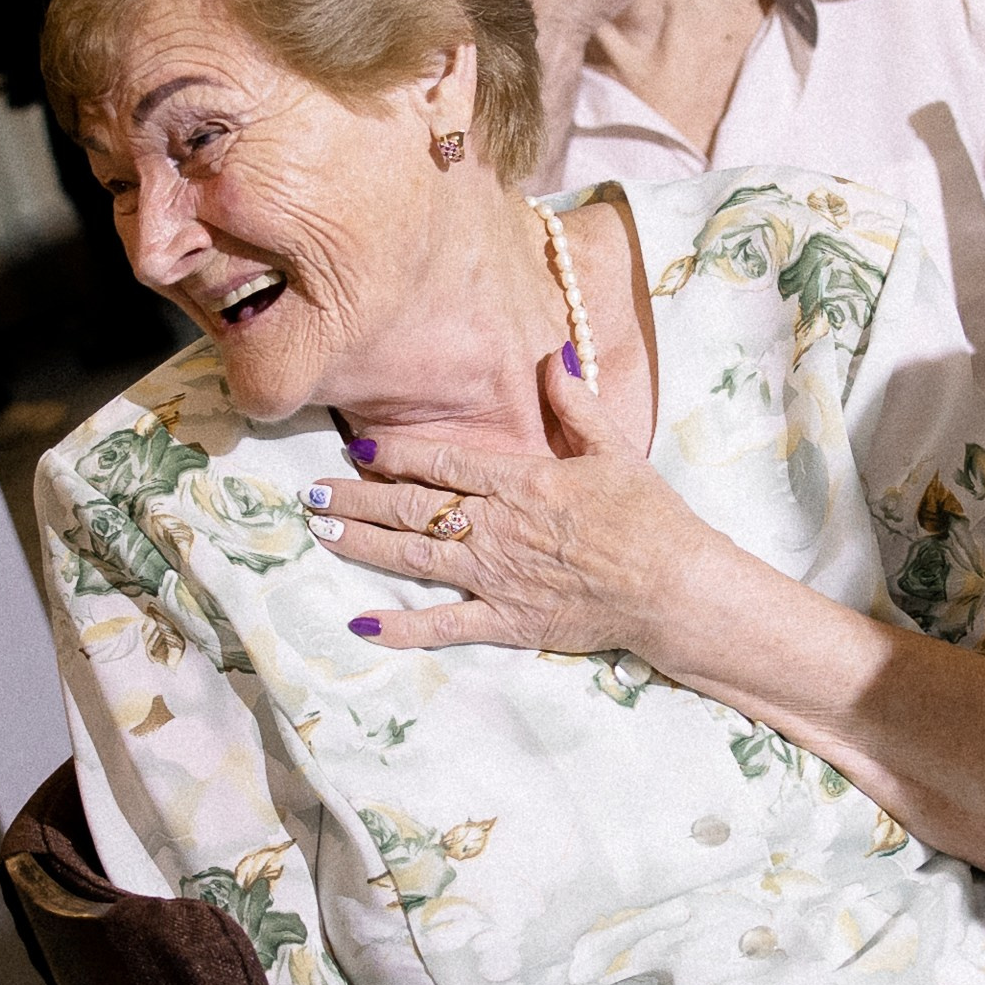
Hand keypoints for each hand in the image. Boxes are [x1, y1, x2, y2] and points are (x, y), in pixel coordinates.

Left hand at [311, 356, 709, 657]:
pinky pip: (444, 625)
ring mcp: (497, 577)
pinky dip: (401, 626)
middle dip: (357, 499)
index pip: (446, 461)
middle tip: (311, 494)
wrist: (673, 587)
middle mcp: (498, 527)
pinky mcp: (507, 622)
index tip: (358, 446)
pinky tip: (361, 622)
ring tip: (322, 534)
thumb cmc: (650, 517)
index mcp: (522, 482)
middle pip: (413, 508)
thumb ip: (576, 405)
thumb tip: (552, 357)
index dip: (397, 453)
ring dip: (363, 545)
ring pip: (414, 557)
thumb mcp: (616, 449)